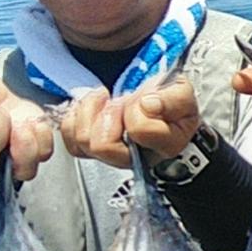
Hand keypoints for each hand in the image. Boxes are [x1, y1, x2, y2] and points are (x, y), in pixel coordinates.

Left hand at [57, 78, 202, 166]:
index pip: (140, 131)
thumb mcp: (180, 92)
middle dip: (107, 113)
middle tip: (119, 102)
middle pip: (104, 146)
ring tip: (105, 101)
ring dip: (91, 111)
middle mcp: (138, 158)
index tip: (143, 100)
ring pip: (83, 141)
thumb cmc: (168, 101)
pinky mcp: (91, 150)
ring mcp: (113, 156)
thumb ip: (174, 98)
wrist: (154, 102)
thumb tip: (148, 105)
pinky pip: (71, 140)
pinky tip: (91, 109)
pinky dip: (75, 118)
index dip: (136, 109)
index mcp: (165, 145)